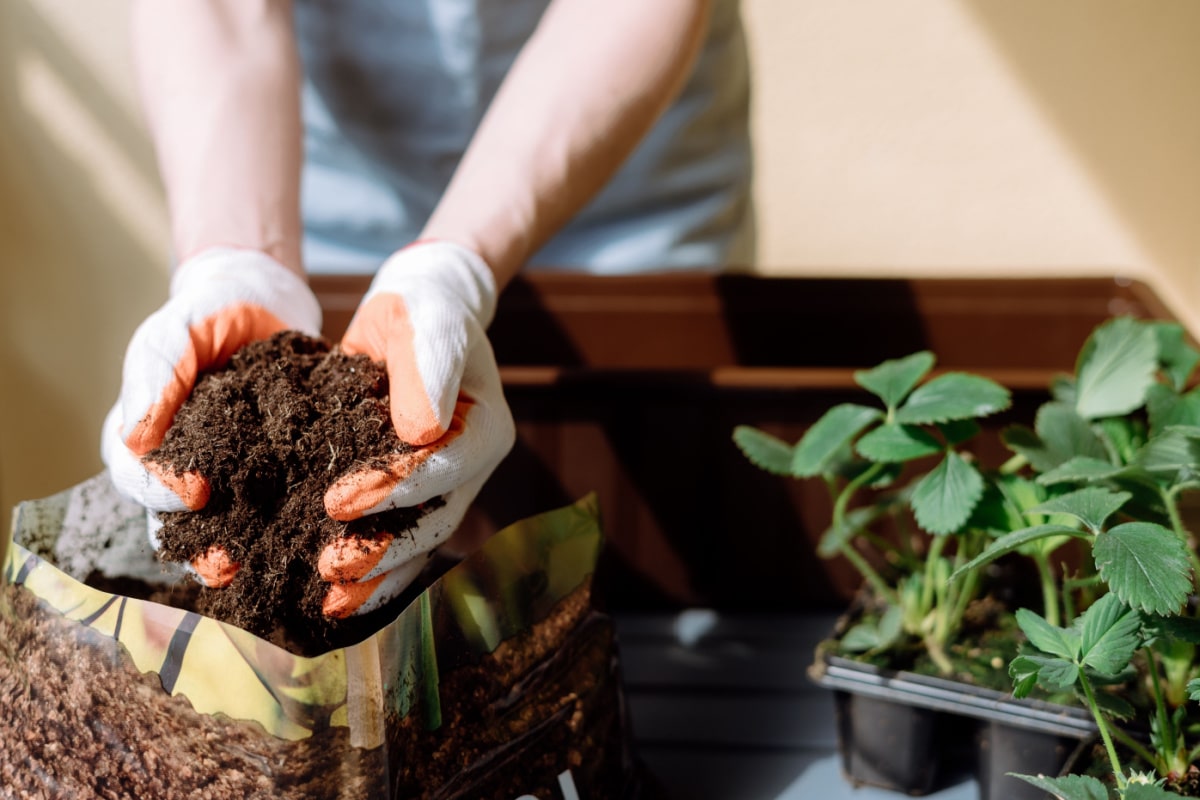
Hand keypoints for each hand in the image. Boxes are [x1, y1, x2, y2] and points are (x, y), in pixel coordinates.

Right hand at [101, 248, 321, 577]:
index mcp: (146, 440)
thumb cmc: (206, 313)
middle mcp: (184, 469)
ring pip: (230, 528)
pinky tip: (313, 538)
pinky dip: (294, 526)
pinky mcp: (279, 474)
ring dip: (245, 553)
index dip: (160, 491)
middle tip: (225, 564)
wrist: (265, 301)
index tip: (192, 493)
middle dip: (200, 549)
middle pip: (181, 523)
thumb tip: (135, 436)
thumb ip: (158, 374)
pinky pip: (282, 508)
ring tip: (266, 568)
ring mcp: (232, 477)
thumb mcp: (176, 331)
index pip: (139, 479)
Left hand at [317, 241, 515, 617]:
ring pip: (413, 542)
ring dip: (374, 575)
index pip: (446, 467)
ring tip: (327, 600)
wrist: (415, 317)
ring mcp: (441, 489)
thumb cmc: (424, 313)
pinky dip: (365, 568)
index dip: (397, 489)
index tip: (339, 501)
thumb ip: (427, 368)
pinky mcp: (407, 497)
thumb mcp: (426, 321)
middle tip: (330, 569)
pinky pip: (391, 538)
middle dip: (383, 550)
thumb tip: (422, 431)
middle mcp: (469, 470)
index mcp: (486, 430)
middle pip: (433, 520)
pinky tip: (324, 593)